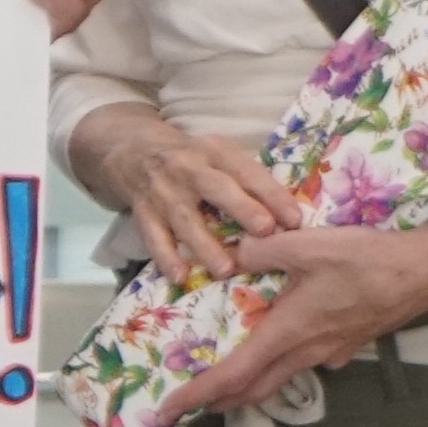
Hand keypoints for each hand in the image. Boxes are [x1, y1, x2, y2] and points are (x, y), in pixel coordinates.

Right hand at [76, 108, 294, 291]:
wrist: (132, 150)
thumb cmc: (192, 159)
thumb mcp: (218, 156)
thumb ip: (247, 181)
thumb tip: (289, 218)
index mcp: (214, 152)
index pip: (247, 171)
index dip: (271, 194)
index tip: (295, 219)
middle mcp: (187, 168)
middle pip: (216, 188)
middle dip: (242, 209)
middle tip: (265, 231)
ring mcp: (162, 191)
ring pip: (185, 219)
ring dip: (205, 245)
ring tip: (226, 270)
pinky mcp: (143, 212)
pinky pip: (154, 237)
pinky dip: (165, 257)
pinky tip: (179, 276)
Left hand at [188, 217, 427, 414]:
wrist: (427, 271)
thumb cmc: (367, 259)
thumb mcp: (305, 243)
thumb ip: (260, 249)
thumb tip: (228, 253)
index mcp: (289, 332)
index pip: (235, 374)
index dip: (199, 394)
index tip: (171, 409)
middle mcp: (308, 351)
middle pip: (255, 387)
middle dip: (220, 399)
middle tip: (190, 402)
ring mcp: (331, 352)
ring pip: (281, 377)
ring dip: (250, 383)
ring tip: (226, 376)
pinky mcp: (348, 345)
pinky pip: (306, 361)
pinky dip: (282, 363)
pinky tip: (280, 345)